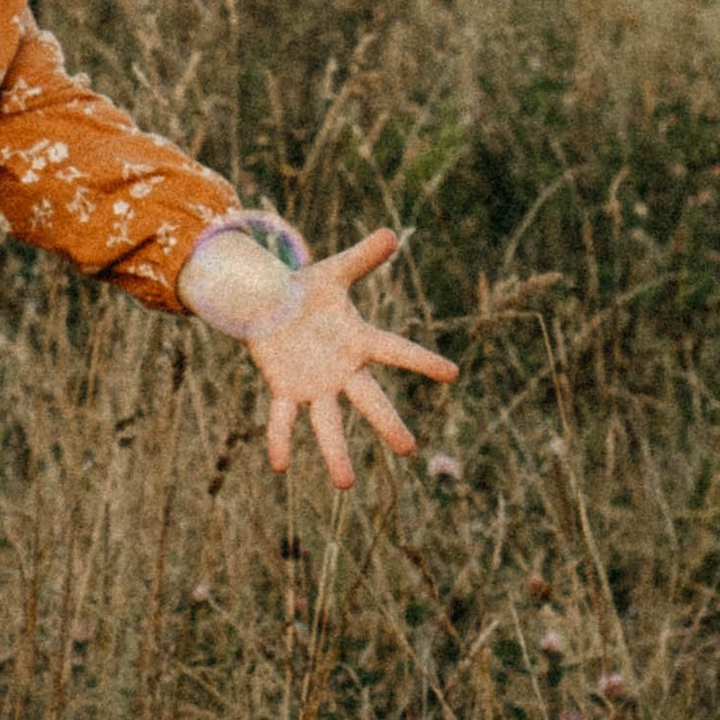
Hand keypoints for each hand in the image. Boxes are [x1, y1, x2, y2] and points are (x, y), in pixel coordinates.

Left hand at [245, 228, 456, 485]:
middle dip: (386, 423)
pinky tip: (280, 465)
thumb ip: (361, 258)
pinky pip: (283, 418)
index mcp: (358, 340)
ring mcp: (315, 384)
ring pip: (328, 422)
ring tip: (344, 485)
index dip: (422, 362)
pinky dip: (280, 439)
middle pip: (368, 399)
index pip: (396, 351)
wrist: (268, 304)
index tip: (452, 374)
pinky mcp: (286, 389)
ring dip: (335, 452)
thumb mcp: (333, 273)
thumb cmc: (306, 290)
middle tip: (407, 449)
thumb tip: (390, 234)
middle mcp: (342, 369)